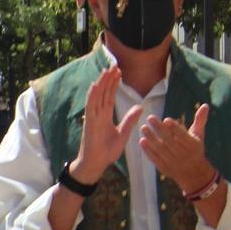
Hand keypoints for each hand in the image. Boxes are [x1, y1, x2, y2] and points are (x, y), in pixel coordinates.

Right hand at [68, 65, 144, 183]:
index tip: (119, 72)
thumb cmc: (106, 152)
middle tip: (114, 65)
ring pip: (97, 96)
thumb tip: (140, 107)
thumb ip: (129, 120)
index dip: (114, 84)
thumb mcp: (123, 134)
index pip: (109, 96)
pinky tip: (95, 85)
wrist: (96, 164)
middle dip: (108, 79)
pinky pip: (90, 107)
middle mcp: (98, 115)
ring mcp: (92, 118)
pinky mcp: (89, 124)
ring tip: (107, 70)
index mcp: (105, 117)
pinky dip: (92, 96)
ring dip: (101, 83)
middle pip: (103, 93)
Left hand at [138, 104, 213, 196]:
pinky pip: (155, 159)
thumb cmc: (195, 149)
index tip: (166, 119)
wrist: (194, 174)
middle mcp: (184, 155)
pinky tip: (142, 141)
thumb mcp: (199, 135)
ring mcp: (174, 162)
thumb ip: (200, 120)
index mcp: (193, 146)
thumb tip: (205, 105)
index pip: (183, 136)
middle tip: (150, 118)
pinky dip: (148, 151)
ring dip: (151, 138)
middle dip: (160, 129)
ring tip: (143, 127)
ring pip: (161, 149)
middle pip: (170, 141)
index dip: (175, 128)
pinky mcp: (165, 169)